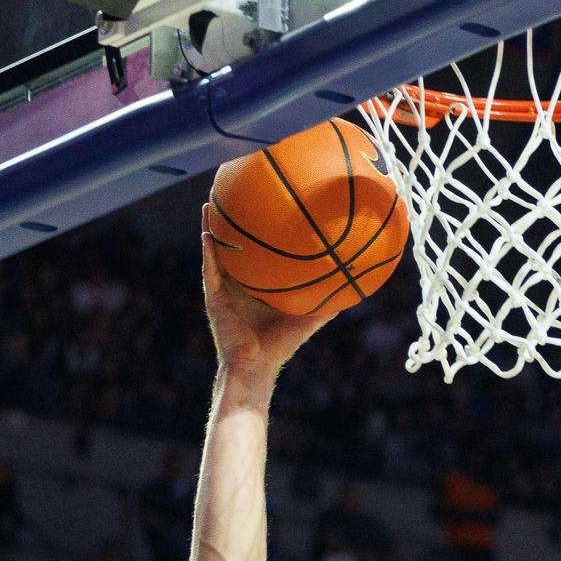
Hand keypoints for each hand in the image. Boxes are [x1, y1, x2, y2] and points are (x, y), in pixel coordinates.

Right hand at [201, 204, 341, 374]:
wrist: (255, 366)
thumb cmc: (279, 346)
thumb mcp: (307, 319)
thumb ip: (327, 306)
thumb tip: (354, 291)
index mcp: (257, 287)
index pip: (257, 256)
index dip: (258, 235)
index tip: (264, 209)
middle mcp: (239, 285)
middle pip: (234, 247)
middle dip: (232, 223)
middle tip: (234, 194)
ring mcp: (224, 289)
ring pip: (215, 253)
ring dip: (211, 228)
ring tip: (210, 203)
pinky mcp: (214, 297)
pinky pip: (210, 269)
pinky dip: (208, 251)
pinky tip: (207, 232)